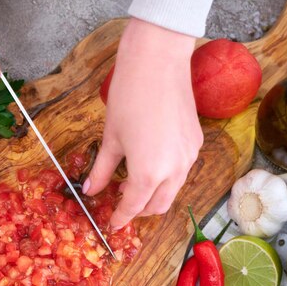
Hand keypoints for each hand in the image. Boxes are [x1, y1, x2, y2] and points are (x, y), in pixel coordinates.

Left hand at [83, 18, 202, 229]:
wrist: (158, 62)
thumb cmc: (129, 97)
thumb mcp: (110, 138)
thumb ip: (102, 169)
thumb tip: (90, 189)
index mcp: (149, 174)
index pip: (133, 207)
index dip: (120, 218)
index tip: (112, 224)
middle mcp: (175, 171)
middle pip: (158, 206)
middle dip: (139, 210)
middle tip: (121, 203)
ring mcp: (189, 157)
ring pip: (173, 190)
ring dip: (155, 194)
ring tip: (134, 182)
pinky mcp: (196, 142)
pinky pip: (182, 170)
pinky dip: (167, 176)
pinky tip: (152, 162)